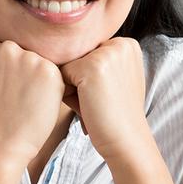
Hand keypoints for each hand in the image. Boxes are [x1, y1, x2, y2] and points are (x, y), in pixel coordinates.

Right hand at [0, 39, 66, 167]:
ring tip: (26, 101)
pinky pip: (55, 75)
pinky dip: (51, 89)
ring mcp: (28, 58)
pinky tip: (38, 103)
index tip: (4, 84)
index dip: (8, 68)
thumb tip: (3, 52)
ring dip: (38, 78)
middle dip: (24, 70)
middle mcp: (6, 48)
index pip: (5, 48)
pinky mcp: (49, 70)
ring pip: (40, 63)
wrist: (1, 141)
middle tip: (16, 95)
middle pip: (24, 52)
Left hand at [59, 37, 151, 162]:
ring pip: (67, 65)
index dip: (87, 77)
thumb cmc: (112, 114)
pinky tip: (87, 106)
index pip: (87, 53)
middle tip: (100, 102)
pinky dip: (67, 94)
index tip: (106, 95)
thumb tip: (56, 52)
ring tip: (94, 104)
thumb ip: (95, 62)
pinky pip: (61, 75)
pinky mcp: (92, 66)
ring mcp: (107, 53)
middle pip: (76, 57)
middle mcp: (120, 43)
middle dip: (78, 81)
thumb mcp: (113, 79)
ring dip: (71, 87)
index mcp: (126, 44)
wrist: (126, 140)